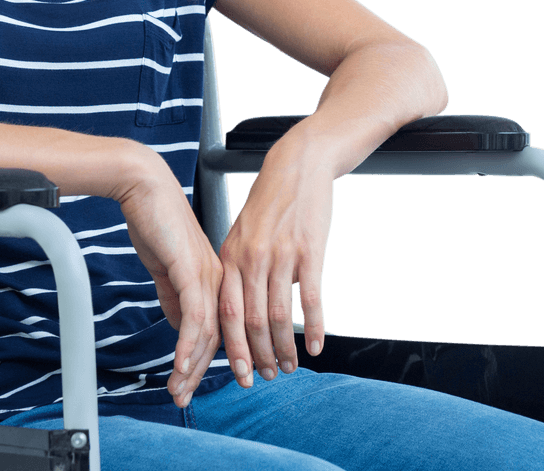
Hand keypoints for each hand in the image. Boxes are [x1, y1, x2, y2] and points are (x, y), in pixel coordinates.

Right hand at [116, 159, 223, 406]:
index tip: (196, 384)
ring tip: (178, 391)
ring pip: (208, 333)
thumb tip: (180, 325)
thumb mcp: (166, 265)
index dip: (210, 359)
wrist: (145, 187)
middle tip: (186, 399)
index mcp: (215, 276)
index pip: (220, 327)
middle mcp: (218, 278)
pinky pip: (194, 317)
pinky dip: (187, 345)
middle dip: (201, 372)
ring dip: (191, 367)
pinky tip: (179, 365)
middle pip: (218, 337)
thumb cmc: (154, 219)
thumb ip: (175, 296)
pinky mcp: (191, 271)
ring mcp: (207, 275)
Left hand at [217, 131, 334, 387]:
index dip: (232, 347)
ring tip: (291, 366)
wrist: (297, 167)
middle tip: (268, 376)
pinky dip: (314, 328)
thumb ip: (237, 267)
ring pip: (280, 316)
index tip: (238, 371)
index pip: (226, 313)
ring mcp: (280, 256)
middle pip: (252, 321)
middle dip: (259, 356)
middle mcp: (251, 258)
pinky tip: (317, 346)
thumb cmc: (270, 202)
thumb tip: (234, 307)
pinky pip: (311, 300)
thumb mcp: (242, 232)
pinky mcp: (309, 252)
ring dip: (286, 348)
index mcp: (230, 255)